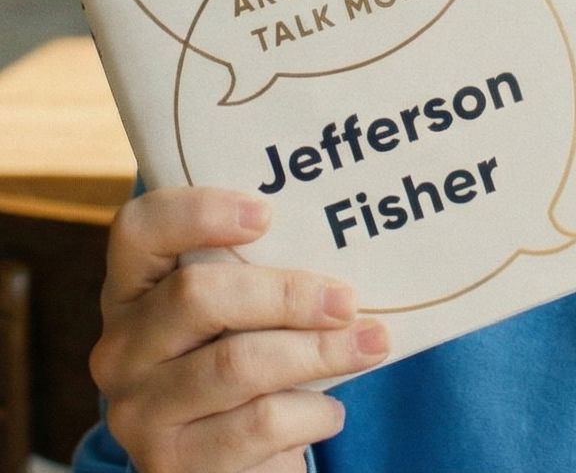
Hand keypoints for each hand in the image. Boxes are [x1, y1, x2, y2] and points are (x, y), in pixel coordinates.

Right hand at [90, 186, 388, 472]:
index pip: (139, 228)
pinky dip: (308, 413)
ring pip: (237, 364)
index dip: (197, 212)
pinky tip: (330, 409)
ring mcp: (139, 412)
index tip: (266, 214)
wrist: (224, 463)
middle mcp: (121, 349)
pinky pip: (255, 426)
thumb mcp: (237, 312)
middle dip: (286, 294)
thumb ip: (261, 273)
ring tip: (370, 345)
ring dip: (319, 353)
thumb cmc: (243, 357)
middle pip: (197, 295)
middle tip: (347, 300)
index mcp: (133, 289)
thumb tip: (344, 241)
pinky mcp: (172, 466)